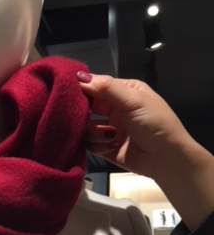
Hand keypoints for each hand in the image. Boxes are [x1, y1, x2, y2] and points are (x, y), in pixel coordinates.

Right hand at [77, 72, 213, 231]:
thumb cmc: (154, 123)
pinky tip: (110, 147)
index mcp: (123, 92)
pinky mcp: (106, 149)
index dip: (82, 89)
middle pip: (87, 108)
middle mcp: (114, 109)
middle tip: (82, 118)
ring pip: (86, 128)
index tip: (68, 94)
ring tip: (109, 136)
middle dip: (83, 114)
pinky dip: (97, 146)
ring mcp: (109, 130)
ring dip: (94, 132)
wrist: (166, 158)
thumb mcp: (133, 100)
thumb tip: (79, 76)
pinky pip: (90, 145)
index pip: (95, 86)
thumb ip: (106, 87)